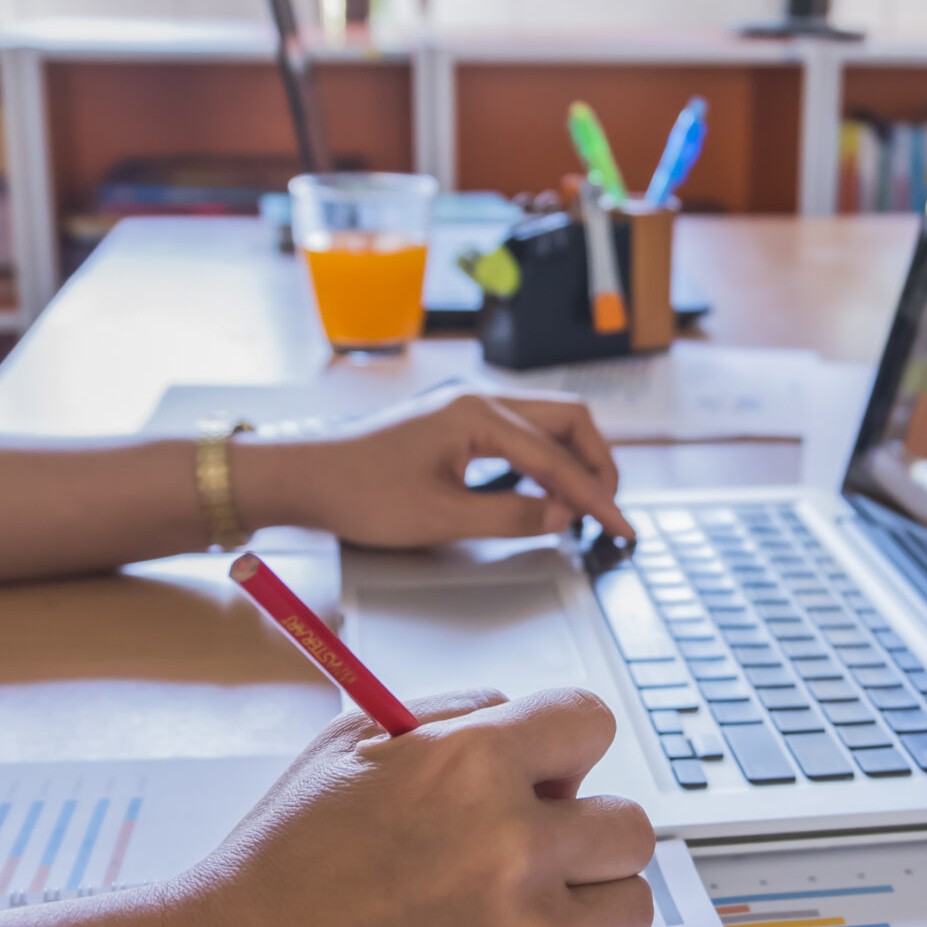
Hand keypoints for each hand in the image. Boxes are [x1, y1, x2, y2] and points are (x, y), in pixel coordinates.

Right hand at [162, 688, 655, 926]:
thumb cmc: (283, 864)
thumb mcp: (351, 746)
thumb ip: (454, 720)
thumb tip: (528, 725)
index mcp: (469, 764)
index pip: (591, 722)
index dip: (565, 747)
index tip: (548, 771)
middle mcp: (511, 848)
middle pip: (628, 824)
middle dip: (583, 831)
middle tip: (529, 850)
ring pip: (627, 904)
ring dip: (583, 903)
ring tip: (509, 910)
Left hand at [231, 387, 632, 546]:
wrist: (304, 477)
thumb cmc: (360, 493)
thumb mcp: (441, 517)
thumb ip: (511, 515)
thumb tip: (563, 515)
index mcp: (479, 414)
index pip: (558, 457)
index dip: (596, 497)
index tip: (622, 527)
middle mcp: (478, 399)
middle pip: (567, 419)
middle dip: (597, 463)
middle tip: (610, 510)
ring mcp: (467, 407)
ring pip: (545, 423)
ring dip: (572, 460)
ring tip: (587, 504)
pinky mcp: (455, 423)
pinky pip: (519, 433)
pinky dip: (544, 460)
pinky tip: (544, 490)